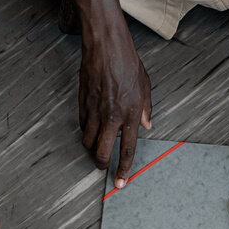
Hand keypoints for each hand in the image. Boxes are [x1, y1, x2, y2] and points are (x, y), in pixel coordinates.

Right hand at [78, 27, 151, 187]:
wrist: (106, 46)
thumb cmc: (127, 62)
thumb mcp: (145, 86)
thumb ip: (146, 109)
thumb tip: (146, 125)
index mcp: (131, 114)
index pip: (127, 149)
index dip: (123, 169)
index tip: (120, 182)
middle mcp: (112, 116)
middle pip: (102, 152)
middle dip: (101, 164)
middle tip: (102, 166)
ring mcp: (95, 111)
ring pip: (87, 141)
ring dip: (91, 148)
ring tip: (96, 145)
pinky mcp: (83, 103)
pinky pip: (82, 125)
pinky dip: (86, 130)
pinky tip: (91, 127)